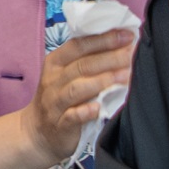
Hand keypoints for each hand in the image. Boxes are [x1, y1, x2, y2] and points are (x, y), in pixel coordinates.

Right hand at [22, 14, 134, 166]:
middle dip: (109, 58)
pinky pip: (71, 117)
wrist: (37, 131)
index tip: (127, 36)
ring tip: (125, 76)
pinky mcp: (60, 125)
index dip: (103, 40)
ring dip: (102, 81)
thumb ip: (87, 59)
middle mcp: (53, 80)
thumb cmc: (59, 96)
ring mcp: (55, 103)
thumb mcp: (66, 73)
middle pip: (82, 66)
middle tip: (131, 55)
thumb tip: (122, 45)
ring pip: (77, 89)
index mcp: (55, 62)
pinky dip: (85, 112)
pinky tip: (98, 108)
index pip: (79, 45)